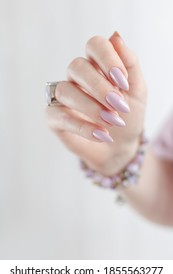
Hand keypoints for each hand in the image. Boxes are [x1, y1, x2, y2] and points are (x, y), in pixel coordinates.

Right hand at [46, 32, 146, 175]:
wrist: (121, 144)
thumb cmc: (128, 115)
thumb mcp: (138, 91)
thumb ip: (129, 64)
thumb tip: (116, 36)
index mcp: (97, 65)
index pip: (94, 45)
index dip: (108, 58)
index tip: (123, 82)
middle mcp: (77, 78)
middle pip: (77, 67)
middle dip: (100, 87)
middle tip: (118, 106)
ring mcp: (63, 97)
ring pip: (65, 90)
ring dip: (91, 107)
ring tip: (112, 121)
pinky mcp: (55, 118)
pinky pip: (58, 116)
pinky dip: (82, 126)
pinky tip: (102, 134)